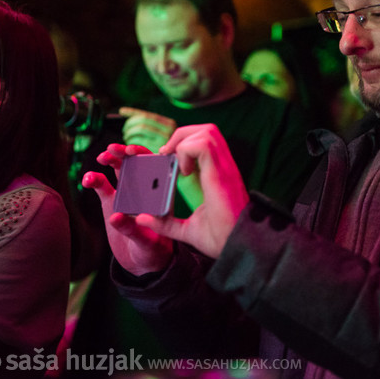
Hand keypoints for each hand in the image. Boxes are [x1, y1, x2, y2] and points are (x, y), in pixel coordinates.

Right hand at [83, 143, 173, 275]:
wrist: (140, 261)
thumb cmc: (153, 251)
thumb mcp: (147, 243)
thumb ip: (133, 231)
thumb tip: (115, 217)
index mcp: (158, 194)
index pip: (153, 165)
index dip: (143, 154)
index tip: (131, 150)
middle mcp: (142, 190)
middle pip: (133, 162)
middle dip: (122, 152)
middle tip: (111, 150)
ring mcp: (126, 194)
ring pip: (116, 170)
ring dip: (108, 161)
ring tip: (100, 160)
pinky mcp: (110, 202)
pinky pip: (101, 186)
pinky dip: (93, 179)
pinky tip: (87, 180)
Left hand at [120, 107, 176, 152]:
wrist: (176, 166)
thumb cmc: (165, 153)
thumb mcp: (162, 136)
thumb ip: (150, 127)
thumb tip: (125, 112)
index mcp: (169, 124)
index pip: (148, 115)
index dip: (133, 112)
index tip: (122, 111)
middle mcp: (168, 129)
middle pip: (143, 120)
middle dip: (130, 124)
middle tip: (125, 130)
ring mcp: (163, 139)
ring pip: (140, 129)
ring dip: (130, 133)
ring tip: (128, 138)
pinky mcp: (156, 149)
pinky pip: (138, 141)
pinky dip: (131, 141)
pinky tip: (130, 147)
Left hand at [135, 124, 248, 257]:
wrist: (237, 248)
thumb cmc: (219, 239)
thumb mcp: (186, 230)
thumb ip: (165, 223)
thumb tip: (142, 219)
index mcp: (217, 175)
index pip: (202, 142)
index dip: (182, 142)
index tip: (164, 156)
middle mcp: (223, 167)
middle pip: (206, 129)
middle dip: (182, 135)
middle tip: (167, 155)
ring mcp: (224, 168)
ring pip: (207, 131)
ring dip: (185, 141)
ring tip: (176, 165)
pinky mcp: (222, 173)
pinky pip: (203, 145)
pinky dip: (187, 151)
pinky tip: (183, 172)